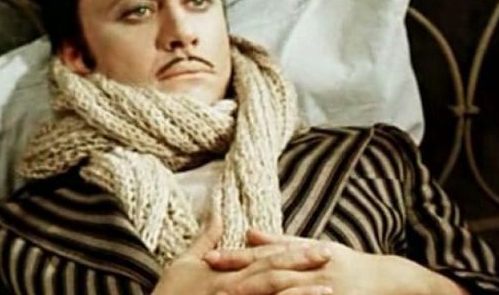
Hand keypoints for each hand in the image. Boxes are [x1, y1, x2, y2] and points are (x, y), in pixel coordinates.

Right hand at [152, 215, 333, 294]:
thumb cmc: (169, 293)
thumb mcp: (184, 262)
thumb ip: (205, 238)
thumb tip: (217, 211)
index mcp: (226, 272)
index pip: (265, 257)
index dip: (293, 250)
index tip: (319, 246)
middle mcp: (233, 287)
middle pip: (273, 273)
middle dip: (303, 264)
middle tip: (330, 256)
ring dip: (301, 294)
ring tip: (329, 290)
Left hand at [204, 230, 467, 294]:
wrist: (390, 280)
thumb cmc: (349, 265)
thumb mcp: (316, 248)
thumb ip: (281, 242)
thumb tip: (248, 231)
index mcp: (306, 253)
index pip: (264, 255)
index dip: (236, 257)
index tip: (209, 258)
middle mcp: (312, 268)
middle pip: (271, 273)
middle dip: (241, 278)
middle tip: (213, 285)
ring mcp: (325, 287)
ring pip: (286, 292)